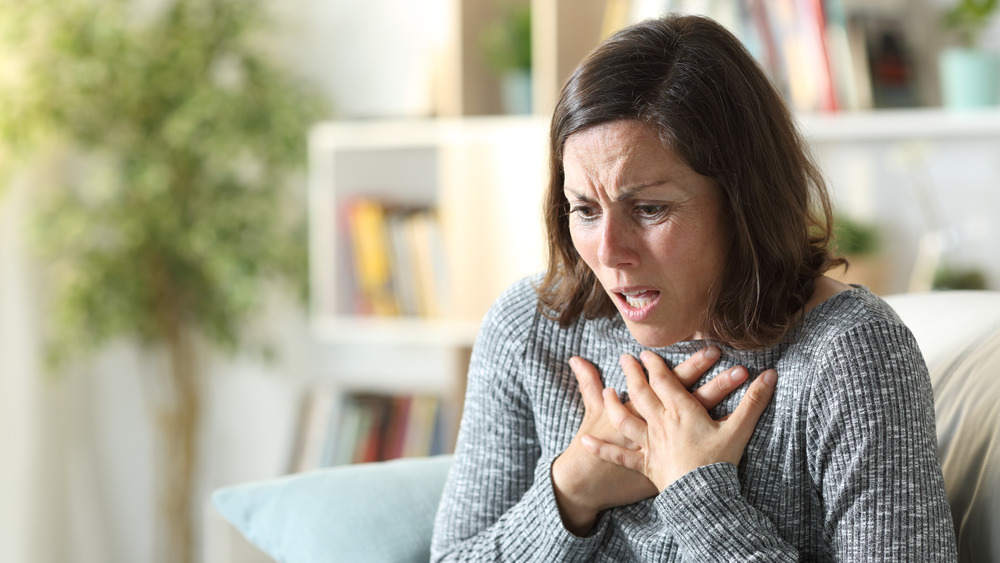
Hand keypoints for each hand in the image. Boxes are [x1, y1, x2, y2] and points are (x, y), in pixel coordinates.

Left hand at [582, 350, 776, 490]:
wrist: (704, 496)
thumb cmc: (721, 463)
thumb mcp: (739, 429)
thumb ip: (754, 401)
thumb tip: (771, 375)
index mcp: (682, 412)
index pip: (665, 381)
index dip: (655, 365)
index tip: (646, 352)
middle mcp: (661, 424)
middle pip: (642, 393)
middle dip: (633, 374)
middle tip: (624, 358)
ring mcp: (650, 444)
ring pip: (626, 419)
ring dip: (615, 403)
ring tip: (607, 390)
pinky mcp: (645, 464)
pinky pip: (619, 455)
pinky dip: (602, 448)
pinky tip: (583, 441)